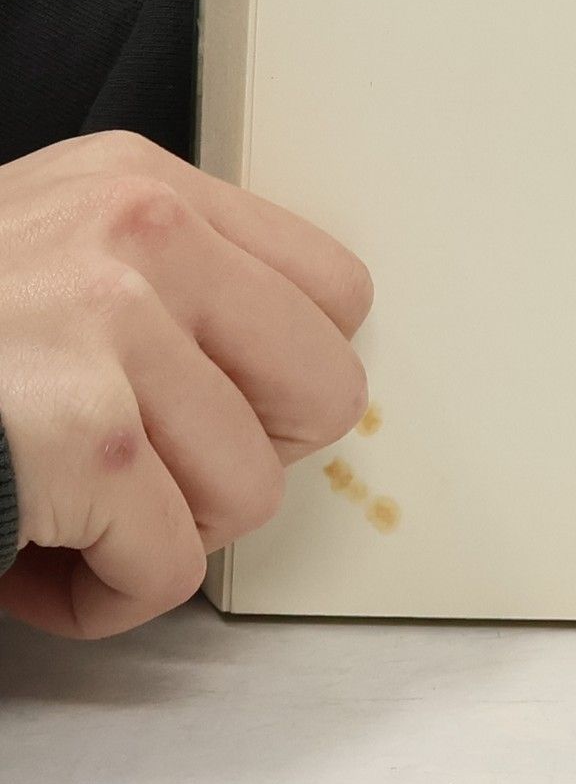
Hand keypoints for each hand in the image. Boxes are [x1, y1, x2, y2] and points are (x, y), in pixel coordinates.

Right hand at [0, 131, 372, 637]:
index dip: (280, 379)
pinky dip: (104, 598)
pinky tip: (30, 565)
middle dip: (242, 461)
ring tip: (65, 518)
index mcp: (141, 185)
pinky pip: (171, 569)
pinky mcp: (80, 441)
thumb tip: (289, 375)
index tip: (208, 407)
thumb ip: (164, 284)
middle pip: (325, 392)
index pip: (337, 292)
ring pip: (249, 493)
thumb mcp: (44, 252)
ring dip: (158, 537)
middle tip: (149, 477)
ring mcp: (109, 330)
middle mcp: (140, 235)